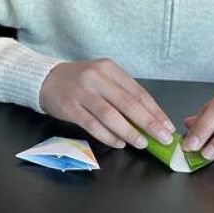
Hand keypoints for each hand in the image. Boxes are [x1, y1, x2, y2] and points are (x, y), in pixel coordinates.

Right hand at [39, 60, 175, 148]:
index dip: (155, 111)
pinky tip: (119, 143)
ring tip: (142, 143)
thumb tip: (148, 119)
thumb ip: (122, 94)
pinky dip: (107, 135)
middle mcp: (96, 77)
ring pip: (110, 115)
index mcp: (109, 69)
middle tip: (163, 138)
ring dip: (129, 131)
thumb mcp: (102, 78)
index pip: (138, 91)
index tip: (167, 125)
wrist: (45, 79)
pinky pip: (92, 124)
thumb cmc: (79, 81)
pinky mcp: (69, 107)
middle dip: (148, 123)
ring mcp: (81, 92)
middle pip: (127, 103)